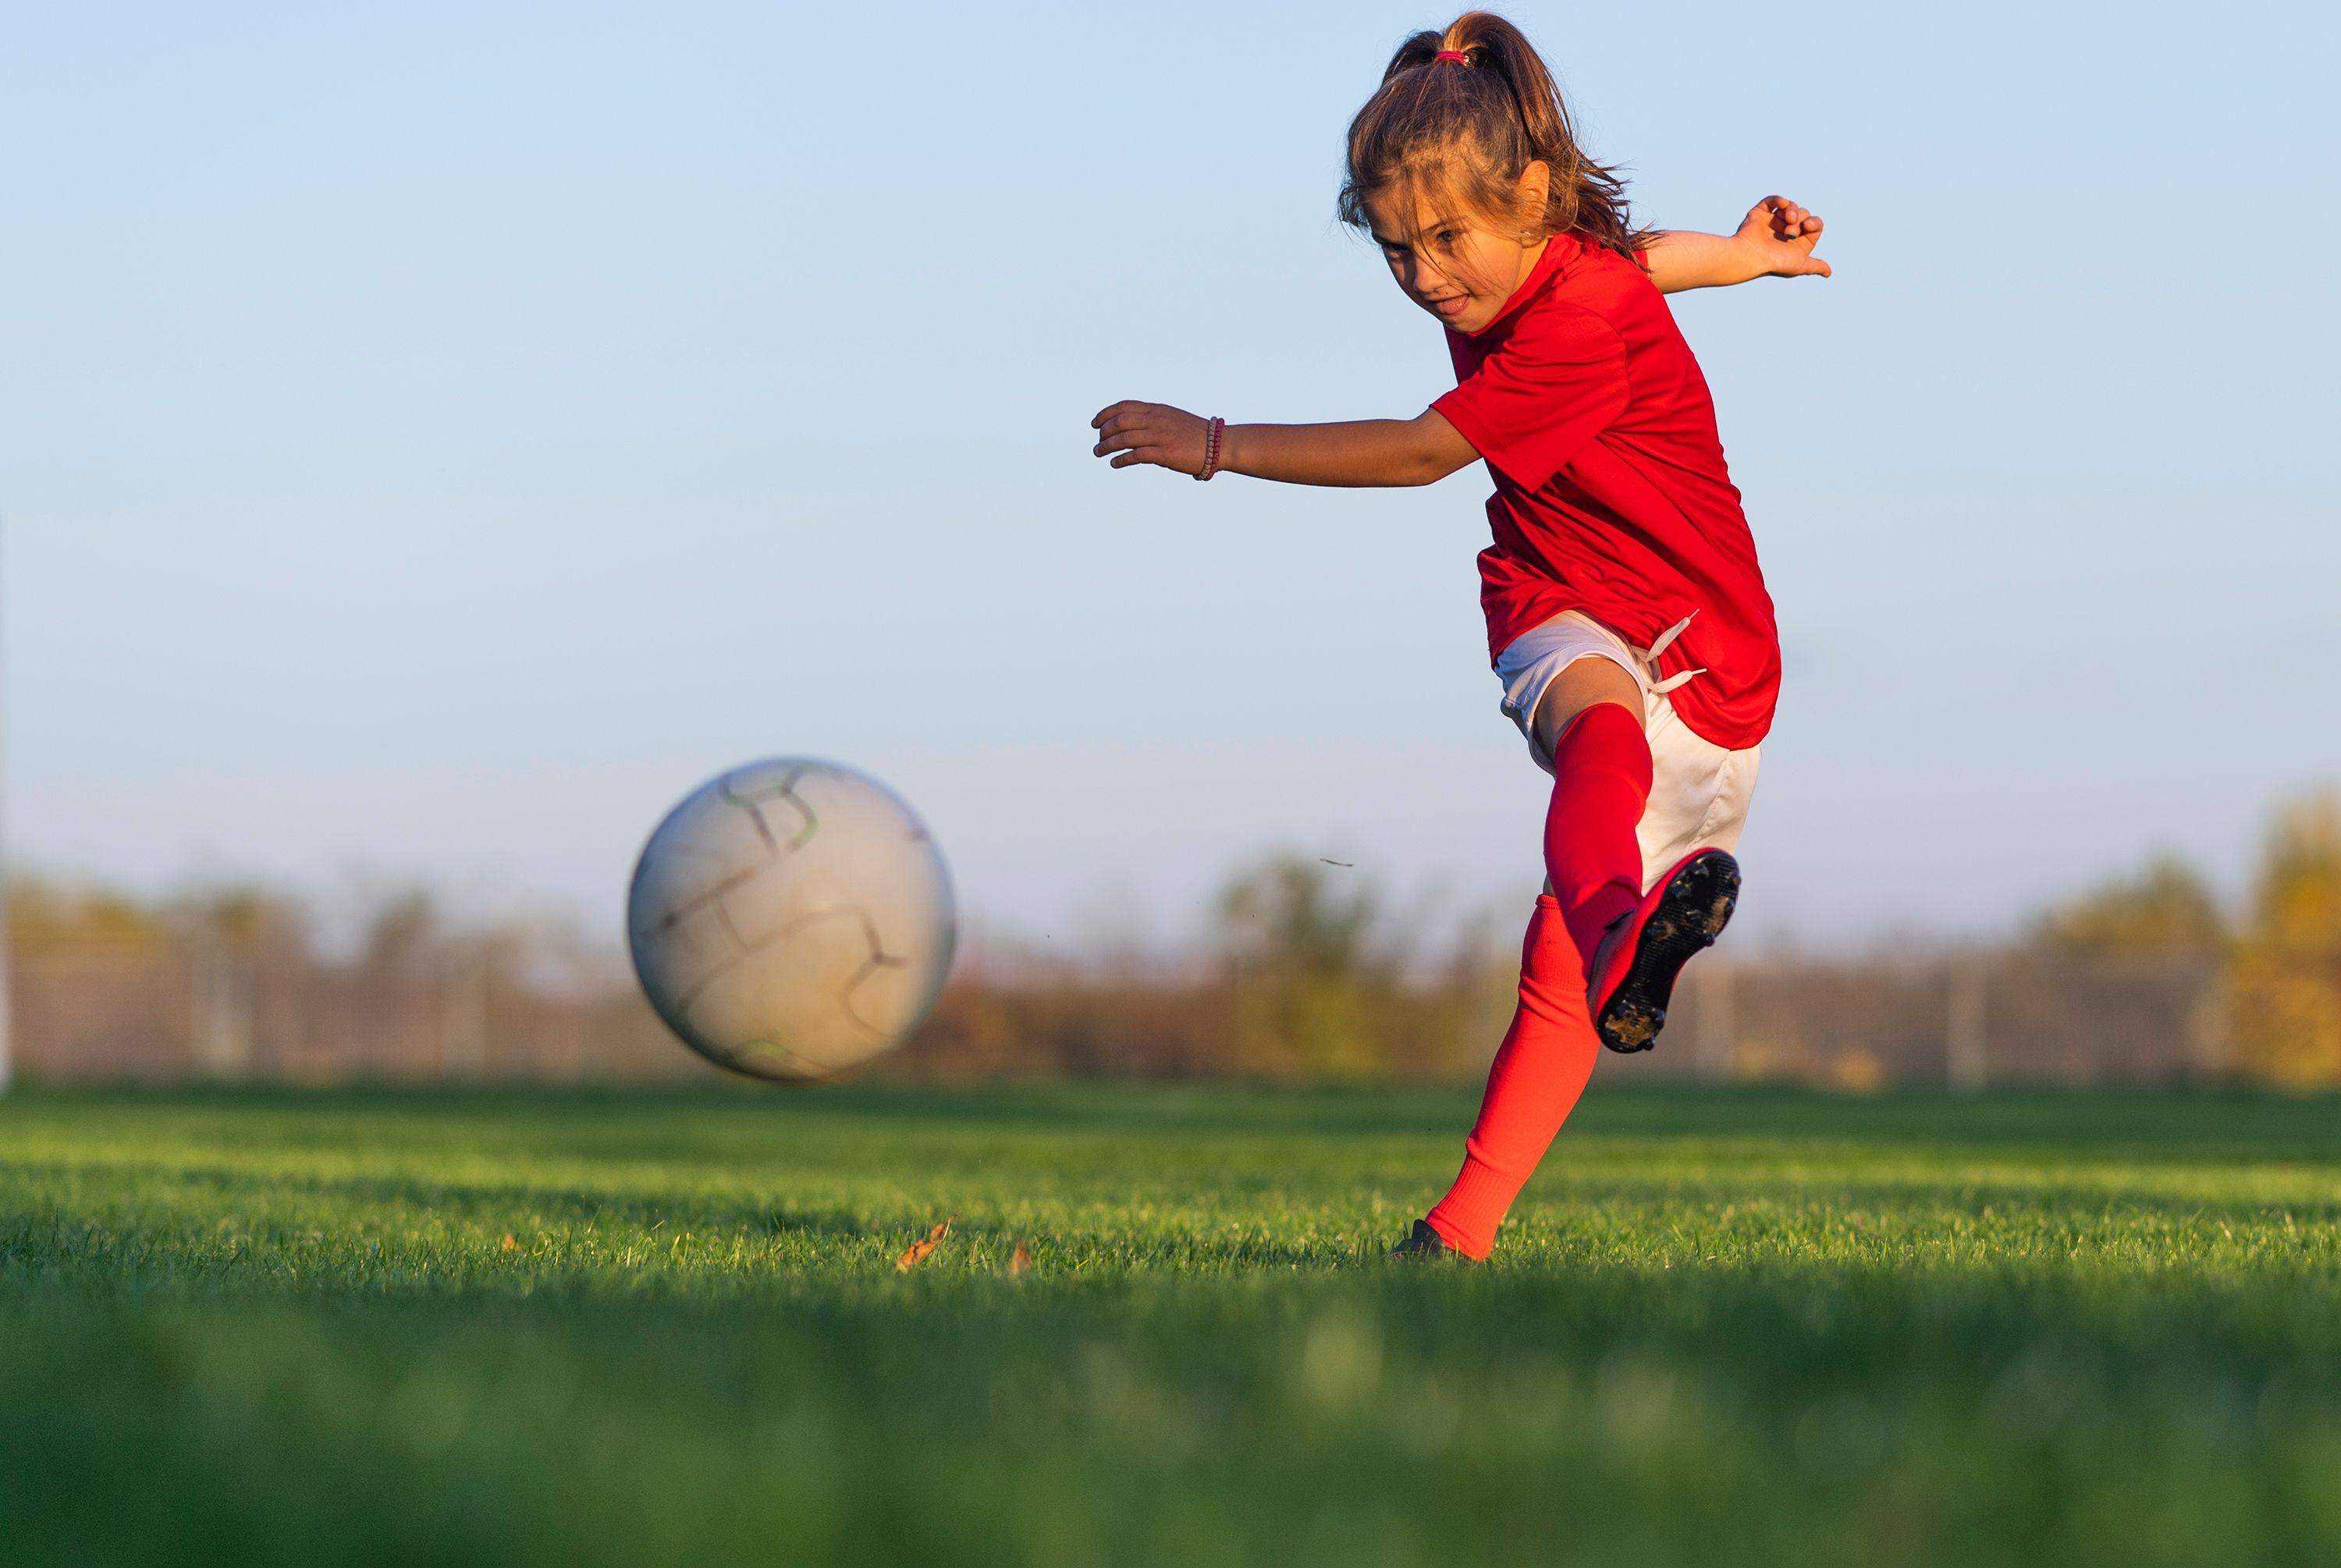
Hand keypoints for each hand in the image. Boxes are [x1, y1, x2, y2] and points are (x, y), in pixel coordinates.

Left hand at [1091, 401, 1209, 474]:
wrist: (1217, 444)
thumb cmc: (1195, 434)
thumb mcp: (1172, 418)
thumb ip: (1153, 420)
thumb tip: (1134, 427)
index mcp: (1157, 410)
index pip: (1124, 406)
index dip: (1106, 414)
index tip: (1095, 423)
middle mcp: (1156, 420)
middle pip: (1120, 421)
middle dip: (1104, 431)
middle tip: (1098, 441)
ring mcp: (1160, 436)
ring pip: (1124, 438)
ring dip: (1107, 446)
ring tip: (1099, 453)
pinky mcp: (1164, 453)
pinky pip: (1135, 455)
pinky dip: (1121, 459)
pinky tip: (1114, 463)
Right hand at [1734, 195, 1830, 278]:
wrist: (1751, 256)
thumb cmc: (1775, 263)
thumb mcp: (1801, 265)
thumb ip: (1815, 266)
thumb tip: (1828, 273)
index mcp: (1796, 242)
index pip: (1814, 225)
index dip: (1814, 222)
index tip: (1808, 226)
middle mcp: (1785, 231)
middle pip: (1803, 214)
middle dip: (1800, 220)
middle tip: (1790, 232)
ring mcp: (1772, 221)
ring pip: (1790, 206)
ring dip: (1792, 211)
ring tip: (1787, 219)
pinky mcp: (1760, 214)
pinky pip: (1772, 201)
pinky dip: (1779, 199)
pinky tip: (1783, 203)